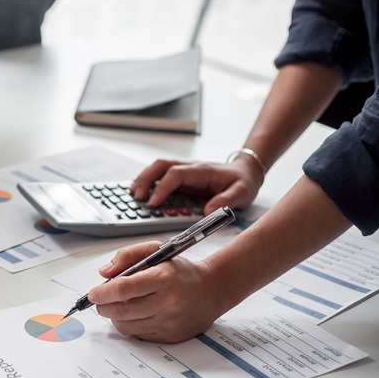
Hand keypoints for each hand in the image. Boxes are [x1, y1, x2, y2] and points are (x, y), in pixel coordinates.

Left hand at [88, 242, 230, 342]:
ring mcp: (170, 323)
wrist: (212, 290)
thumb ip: (128, 256)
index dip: (102, 292)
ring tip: (117, 305)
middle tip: (100, 300)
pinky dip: (130, 325)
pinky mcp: (170, 336)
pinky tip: (134, 314)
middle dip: (103, 306)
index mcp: (164, 279)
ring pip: (126, 326)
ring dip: (114, 316)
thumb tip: (105, 273)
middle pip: (121, 311)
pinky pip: (138, 335)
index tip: (93, 293)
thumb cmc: (182, 271)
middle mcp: (168, 303)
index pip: (124, 289)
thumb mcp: (157, 251)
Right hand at [130, 157, 262, 214]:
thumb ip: (226, 201)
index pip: (175, 175)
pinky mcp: (181, 178)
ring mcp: (183, 171)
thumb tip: (208, 211)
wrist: (246, 171)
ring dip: (142, 180)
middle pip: (160, 166)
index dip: (162, 188)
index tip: (153, 204)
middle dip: (145, 180)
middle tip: (136, 197)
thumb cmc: (242, 181)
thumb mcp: (241, 193)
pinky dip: (147, 182)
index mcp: (201, 171)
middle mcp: (189, 168)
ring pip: (156, 169)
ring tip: (132, 195)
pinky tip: (140, 192)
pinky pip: (160, 176)